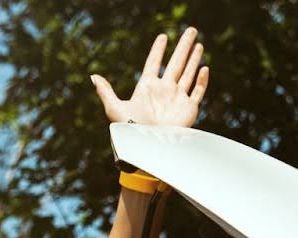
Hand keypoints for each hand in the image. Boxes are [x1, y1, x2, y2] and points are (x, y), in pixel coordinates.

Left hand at [91, 26, 209, 128]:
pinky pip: (197, 91)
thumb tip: (93, 76)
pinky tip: (204, 67)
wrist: (149, 148)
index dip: (158, 50)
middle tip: (191, 30)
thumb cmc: (130, 130)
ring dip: (193, 59)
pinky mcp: (188, 109)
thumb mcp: (114, 109)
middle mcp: (164, 90)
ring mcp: (177, 99)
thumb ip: (105, 92)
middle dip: (183, 46)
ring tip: (198, 44)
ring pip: (188, 74)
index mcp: (147, 87)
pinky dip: (202, 80)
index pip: (154, 63)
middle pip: (176, 63)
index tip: (163, 37)